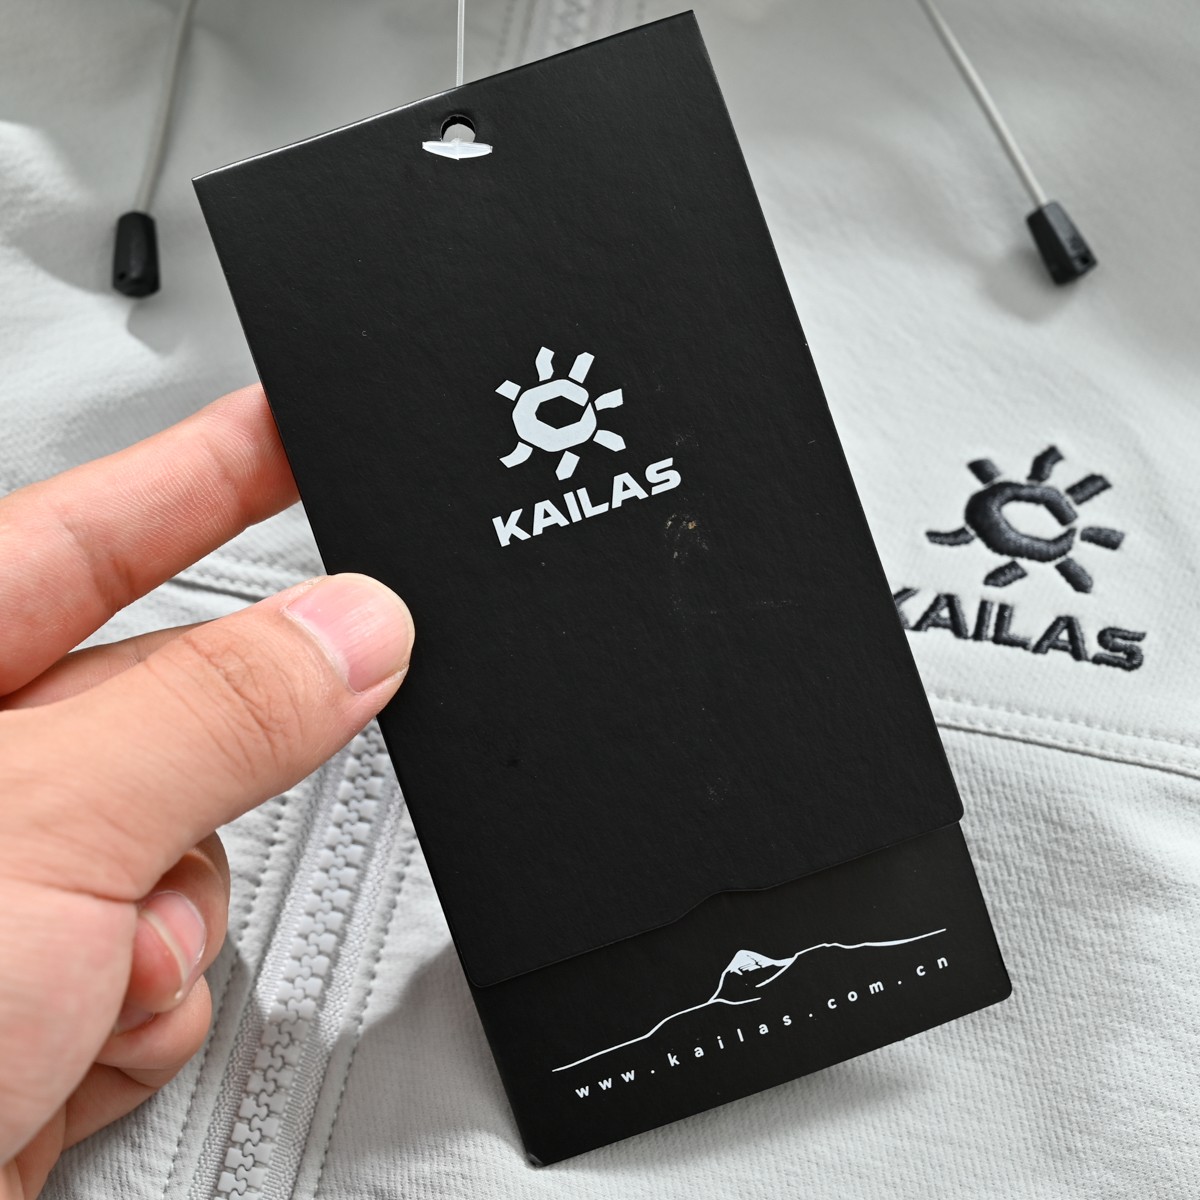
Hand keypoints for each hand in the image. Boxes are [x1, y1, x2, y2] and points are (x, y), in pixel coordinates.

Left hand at [0, 386, 413, 1198]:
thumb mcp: (30, 833)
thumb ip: (216, 711)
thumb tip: (355, 631)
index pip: (85, 531)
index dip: (209, 471)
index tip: (297, 432)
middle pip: (160, 715)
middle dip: (211, 775)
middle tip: (272, 760)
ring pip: (175, 860)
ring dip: (172, 930)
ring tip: (95, 991)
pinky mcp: (16, 1013)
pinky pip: (151, 971)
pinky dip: (141, 1016)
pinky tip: (73, 1052)